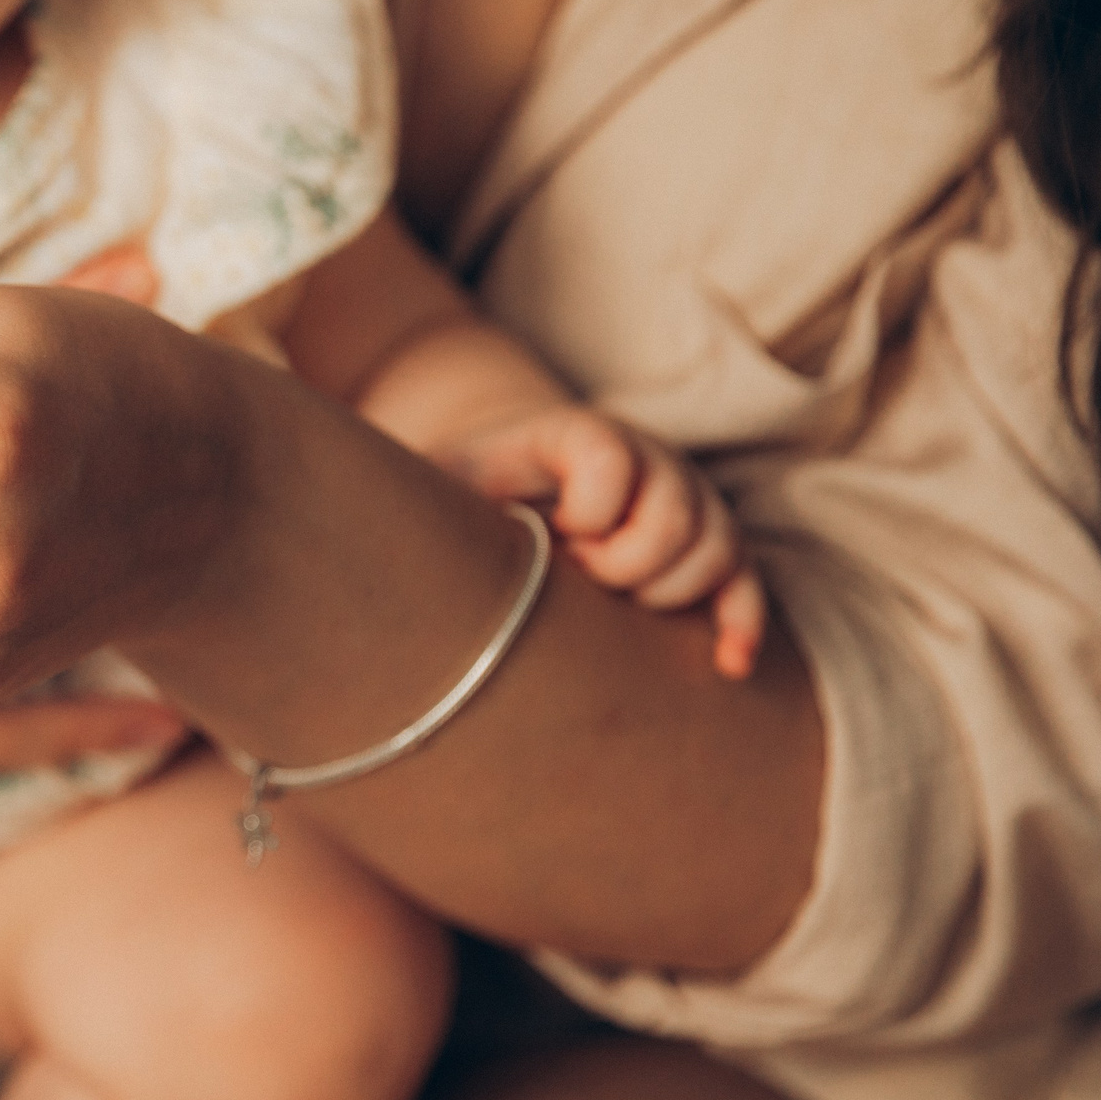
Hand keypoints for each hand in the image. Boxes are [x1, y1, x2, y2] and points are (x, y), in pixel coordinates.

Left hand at [445, 407, 766, 679]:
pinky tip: (728, 664)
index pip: (609, 456)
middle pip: (677, 513)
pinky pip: (745, 580)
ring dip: (669, 593)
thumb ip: (415, 492)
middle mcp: (641, 458)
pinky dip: (740, 621)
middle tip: (574, 577)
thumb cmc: (450, 495)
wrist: (495, 487)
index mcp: (570, 435)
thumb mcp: (428, 484)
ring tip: (607, 602)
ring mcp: (680, 500)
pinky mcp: (702, 545)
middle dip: (627, 563)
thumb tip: (355, 525)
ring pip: (717, 549)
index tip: (554, 535)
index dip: (590, 508)